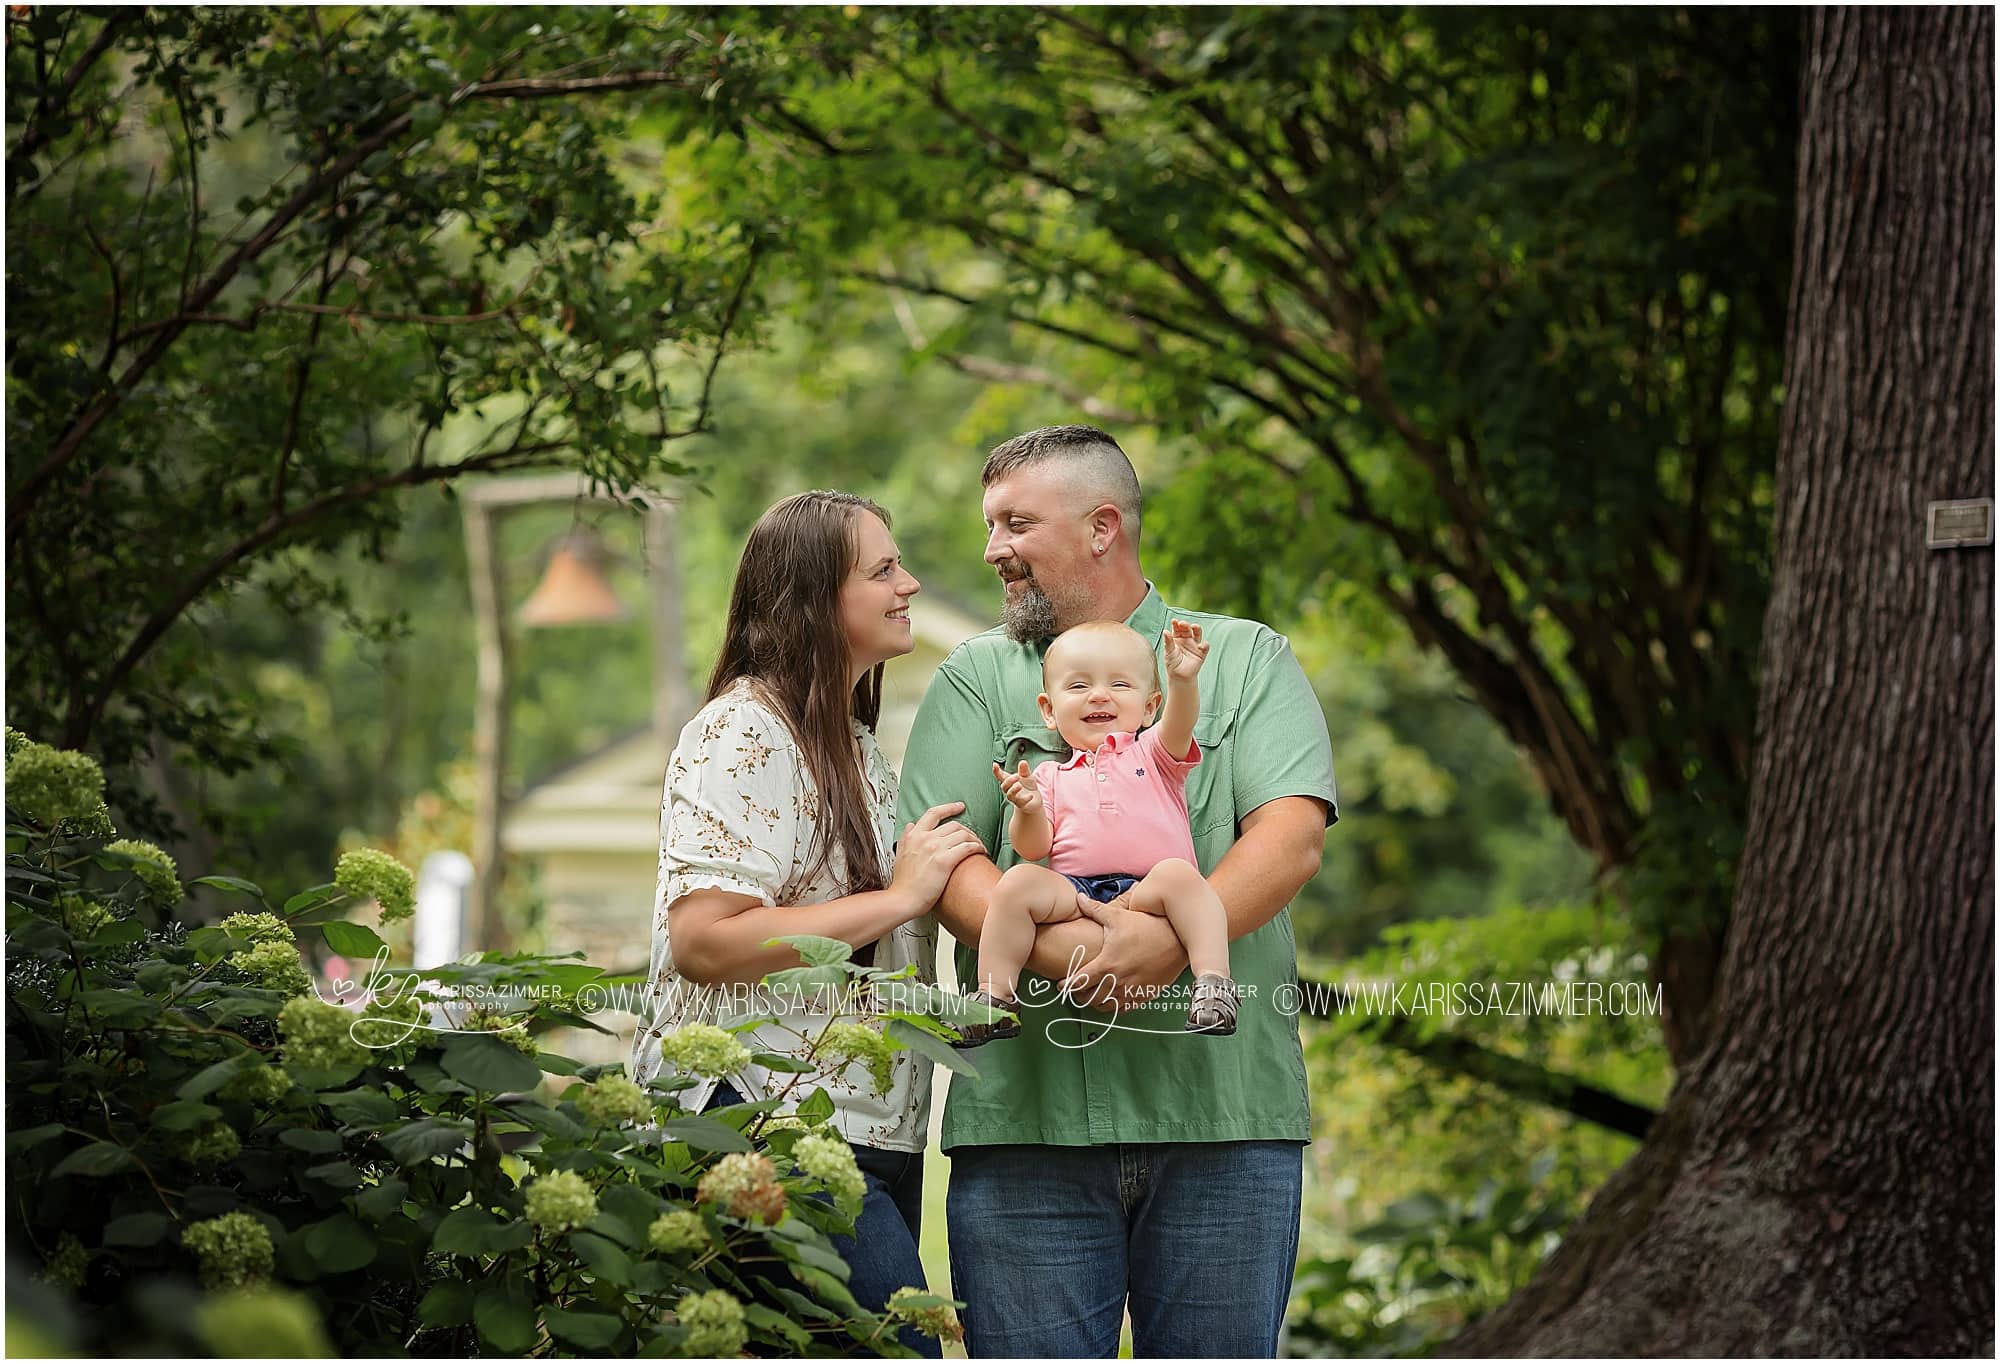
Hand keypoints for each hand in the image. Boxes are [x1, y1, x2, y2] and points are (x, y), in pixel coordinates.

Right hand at [890, 802, 982, 914]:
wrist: (902, 900)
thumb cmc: (903, 883)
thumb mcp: (899, 854)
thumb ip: (905, 838)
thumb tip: (910, 826)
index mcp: (914, 836)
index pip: (933, 813)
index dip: (949, 808)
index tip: (959, 806)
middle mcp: (925, 838)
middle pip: (954, 825)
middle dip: (968, 830)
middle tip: (974, 838)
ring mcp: (935, 848)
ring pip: (963, 834)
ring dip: (975, 840)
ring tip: (980, 847)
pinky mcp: (944, 861)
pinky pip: (967, 847)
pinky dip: (978, 847)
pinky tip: (981, 852)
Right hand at [992, 760, 1042, 815]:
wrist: (1034, 802)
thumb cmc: (1028, 787)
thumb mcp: (1027, 776)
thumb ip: (1024, 770)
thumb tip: (1022, 762)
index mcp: (1009, 781)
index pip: (1001, 776)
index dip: (996, 771)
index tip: (994, 765)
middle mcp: (1010, 790)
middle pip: (1004, 786)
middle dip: (1009, 781)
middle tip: (1016, 776)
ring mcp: (1015, 798)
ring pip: (1010, 796)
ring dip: (1013, 790)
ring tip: (1019, 785)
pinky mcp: (1022, 804)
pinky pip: (1021, 803)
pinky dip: (1026, 799)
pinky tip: (1031, 796)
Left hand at [1062, 894, 1188, 1012]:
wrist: (1177, 939)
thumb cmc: (1147, 926)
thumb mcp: (1118, 916)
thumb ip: (1094, 909)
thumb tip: (1078, 898)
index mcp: (1107, 964)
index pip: (1078, 982)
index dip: (1066, 985)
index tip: (1061, 984)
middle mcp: (1118, 981)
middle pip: (1089, 998)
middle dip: (1079, 994)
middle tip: (1075, 988)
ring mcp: (1132, 991)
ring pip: (1105, 1006)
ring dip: (1095, 1002)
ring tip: (1091, 993)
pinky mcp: (1145, 995)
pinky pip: (1124, 1008)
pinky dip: (1114, 1005)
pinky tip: (1111, 997)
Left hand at [1163, 619, 1208, 681]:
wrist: (1179, 676)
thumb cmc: (1172, 663)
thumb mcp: (1168, 652)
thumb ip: (1168, 642)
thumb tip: (1165, 631)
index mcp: (1177, 637)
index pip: (1177, 628)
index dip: (1176, 624)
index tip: (1174, 621)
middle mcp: (1186, 639)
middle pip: (1187, 628)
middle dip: (1185, 624)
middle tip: (1182, 623)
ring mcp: (1194, 644)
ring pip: (1197, 633)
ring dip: (1197, 629)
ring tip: (1194, 626)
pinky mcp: (1201, 652)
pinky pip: (1205, 647)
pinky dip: (1204, 645)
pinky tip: (1200, 645)